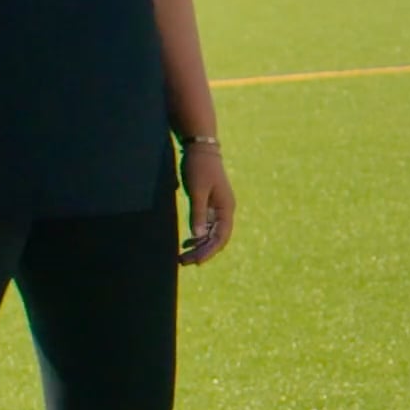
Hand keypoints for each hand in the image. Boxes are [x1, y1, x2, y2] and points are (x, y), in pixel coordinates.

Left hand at [179, 141, 236, 265]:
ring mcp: (218, 208)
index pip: (221, 236)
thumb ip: (198, 213)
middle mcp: (225, 210)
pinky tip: (187, 242)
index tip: (196, 262)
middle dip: (202, 252)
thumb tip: (198, 236)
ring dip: (199, 246)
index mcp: (226, 208)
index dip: (209, 251)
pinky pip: (207, 226)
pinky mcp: (210, 204)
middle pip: (217, 238)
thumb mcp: (197, 191)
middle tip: (183, 262)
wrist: (201, 147)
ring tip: (184, 256)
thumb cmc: (199, 167)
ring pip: (211, 234)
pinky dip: (198, 236)